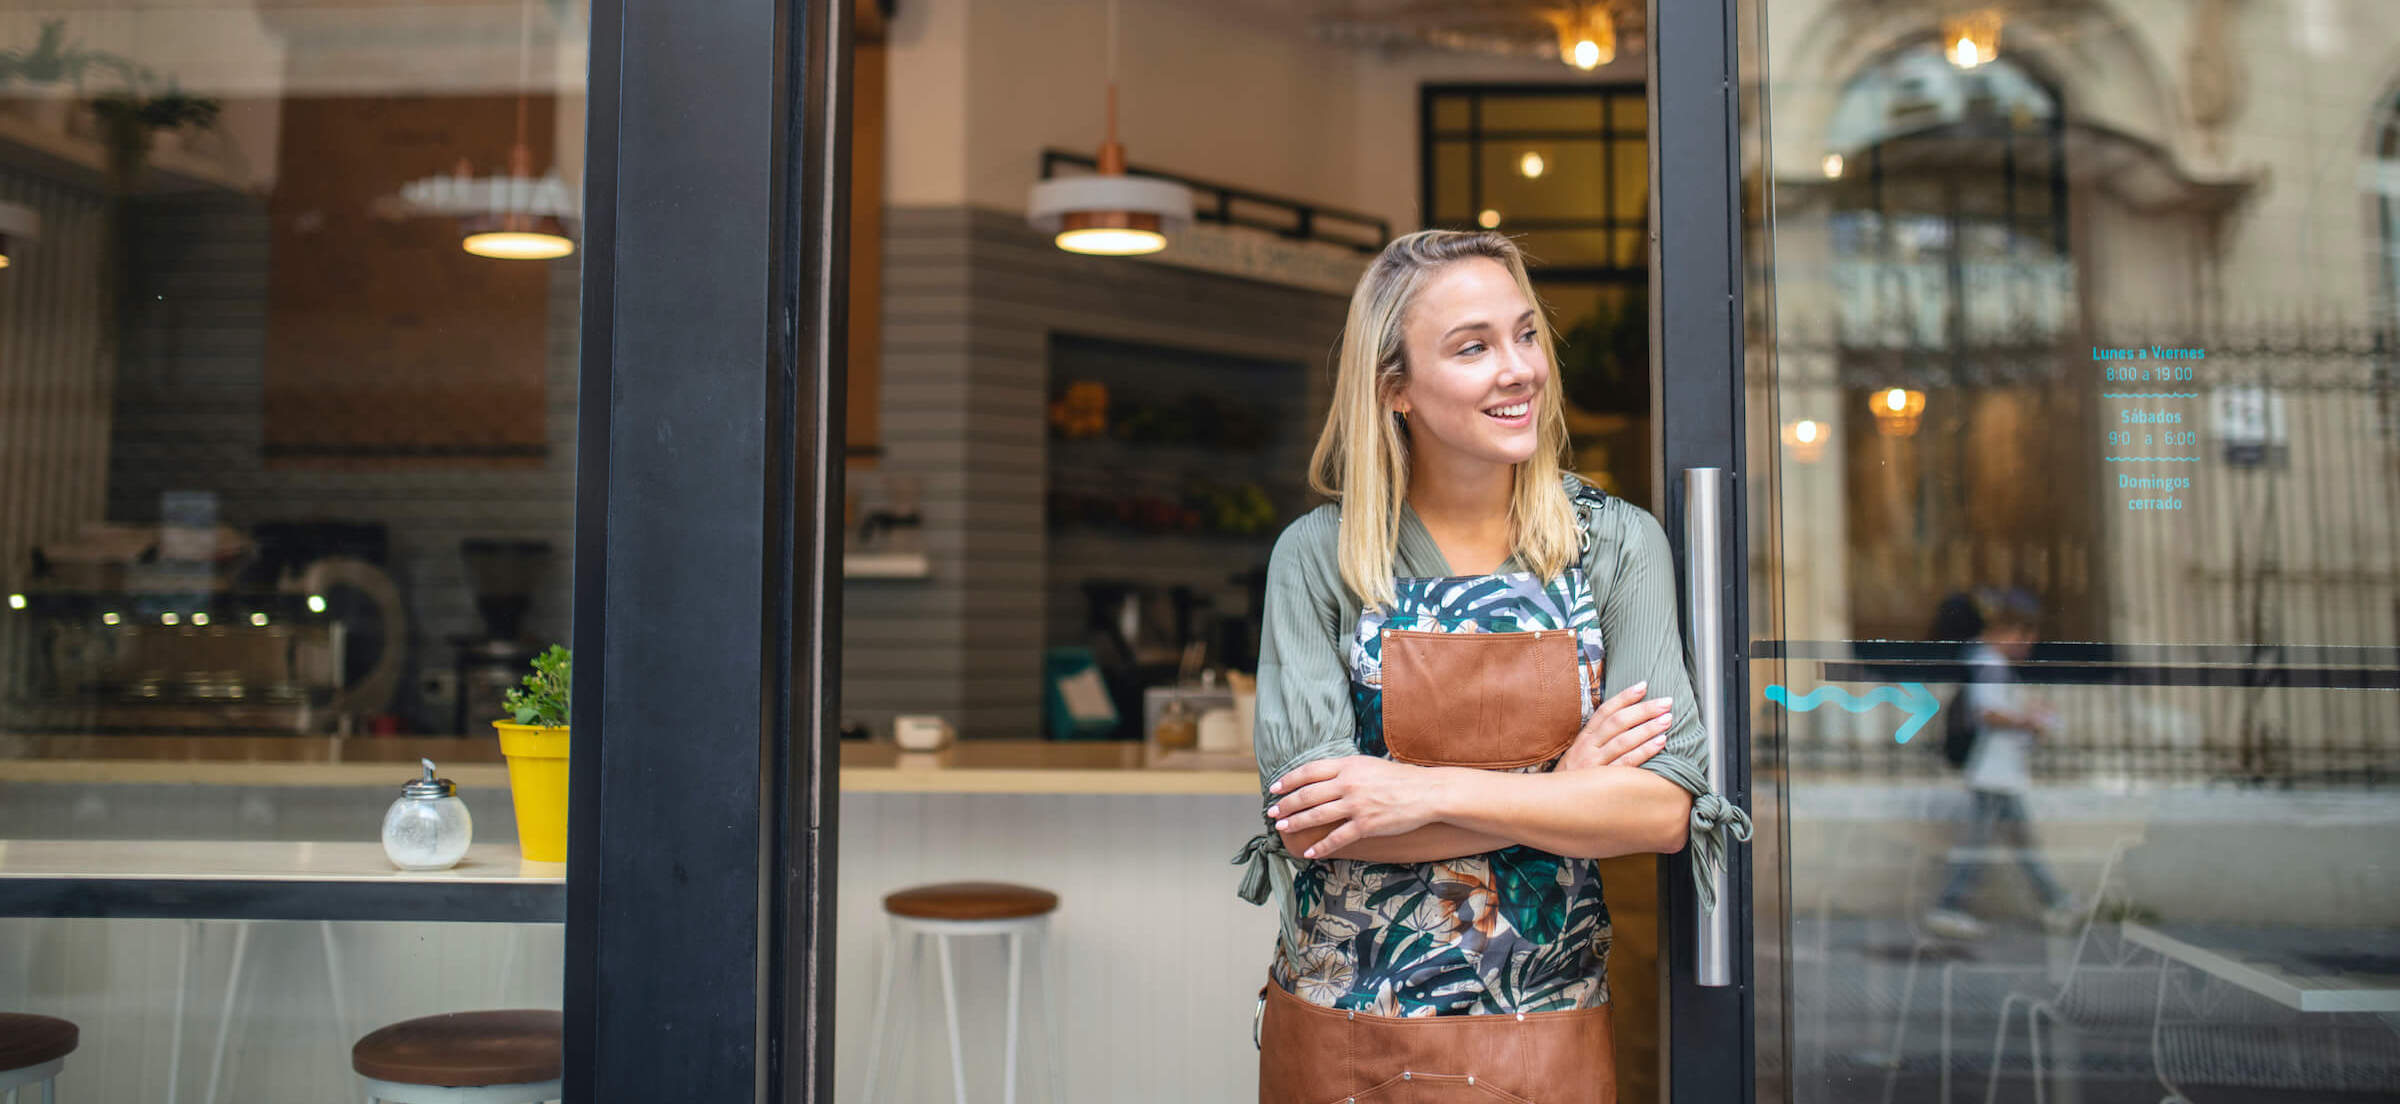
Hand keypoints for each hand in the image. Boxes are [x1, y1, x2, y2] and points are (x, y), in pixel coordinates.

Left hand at [1266, 756, 1445, 857]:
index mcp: (1347, 765)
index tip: (1274, 789)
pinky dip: (1321, 847)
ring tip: (1283, 828)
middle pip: (1307, 795)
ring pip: (1316, 815)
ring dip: (1296, 822)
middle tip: (1272, 813)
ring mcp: (1356, 805)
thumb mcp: (1368, 765)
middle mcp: (1348, 784)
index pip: (1308, 771)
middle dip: (1285, 805)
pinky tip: (1310, 852)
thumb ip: (1345, 770)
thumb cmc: (1399, 778)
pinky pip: (1337, 838)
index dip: (1288, 781)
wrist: (1427, 792)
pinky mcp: (1366, 825)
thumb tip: (1323, 777)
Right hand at [1558, 681, 1671, 771]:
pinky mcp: (1603, 781)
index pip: (1605, 711)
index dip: (1624, 697)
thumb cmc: (1573, 781)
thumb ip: (1598, 741)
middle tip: (1666, 702)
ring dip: (1648, 727)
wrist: (1554, 805)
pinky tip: (1660, 743)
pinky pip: (1627, 763)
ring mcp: (1594, 763)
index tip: (1643, 686)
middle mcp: (1588, 747)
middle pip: (1618, 722)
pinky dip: (1644, 751)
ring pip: (1623, 740)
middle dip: (1644, 709)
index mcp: (1584, 738)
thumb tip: (1625, 724)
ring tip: (1667, 719)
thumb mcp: (1579, 756)